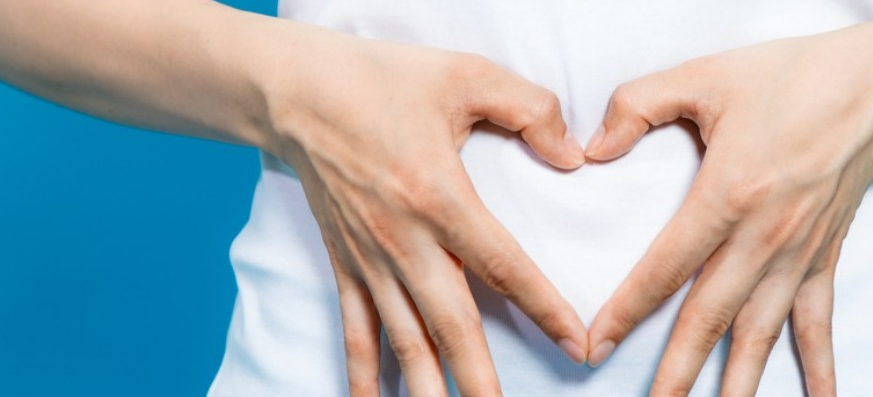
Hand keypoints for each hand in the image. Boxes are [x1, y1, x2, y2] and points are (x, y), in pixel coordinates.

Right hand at [261, 33, 588, 394]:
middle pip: (452, 324)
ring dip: (429, 388)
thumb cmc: (381, 80)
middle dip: (481, 378)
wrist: (295, 91)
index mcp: (439, 196)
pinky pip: (355, 328)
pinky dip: (364, 372)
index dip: (544, 309)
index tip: (577, 345)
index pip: (503, 266)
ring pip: (405, 338)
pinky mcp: (345, 263)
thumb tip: (573, 155)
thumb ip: (529, 110)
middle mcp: (403, 240)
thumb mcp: (466, 75)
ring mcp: (370, 259)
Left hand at [584, 26, 872, 395]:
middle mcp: (763, 238)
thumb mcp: (704, 76)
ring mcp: (797, 255)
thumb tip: (591, 149)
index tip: (595, 346)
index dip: (626, 310)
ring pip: (759, 333)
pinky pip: (819, 324)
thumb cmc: (788, 78)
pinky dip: (820, 368)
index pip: (665, 268)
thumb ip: (638, 106)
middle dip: (676, 371)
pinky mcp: (824, 259)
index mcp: (728, 195)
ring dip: (737, 383)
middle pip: (708, 318)